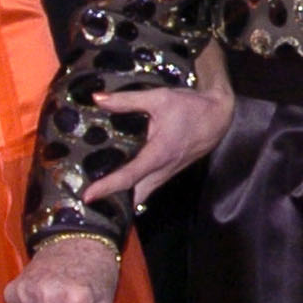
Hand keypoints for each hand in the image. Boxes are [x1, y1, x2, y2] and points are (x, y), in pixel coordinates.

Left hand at [83, 44, 237, 206]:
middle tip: (84, 203)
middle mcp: (161, 171)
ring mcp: (165, 175)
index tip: (88, 196)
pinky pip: (144, 189)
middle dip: (111, 203)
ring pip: (139, 196)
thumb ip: (127, 100)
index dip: (108, 187)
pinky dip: (129, 192)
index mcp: (159, 154)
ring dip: (119, 200)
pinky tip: (113, 185)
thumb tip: (97, 99)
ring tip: (94, 197)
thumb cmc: (190, 108)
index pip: (129, 176)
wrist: (218, 118)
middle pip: (133, 197)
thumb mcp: (159, 99)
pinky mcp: (166, 174)